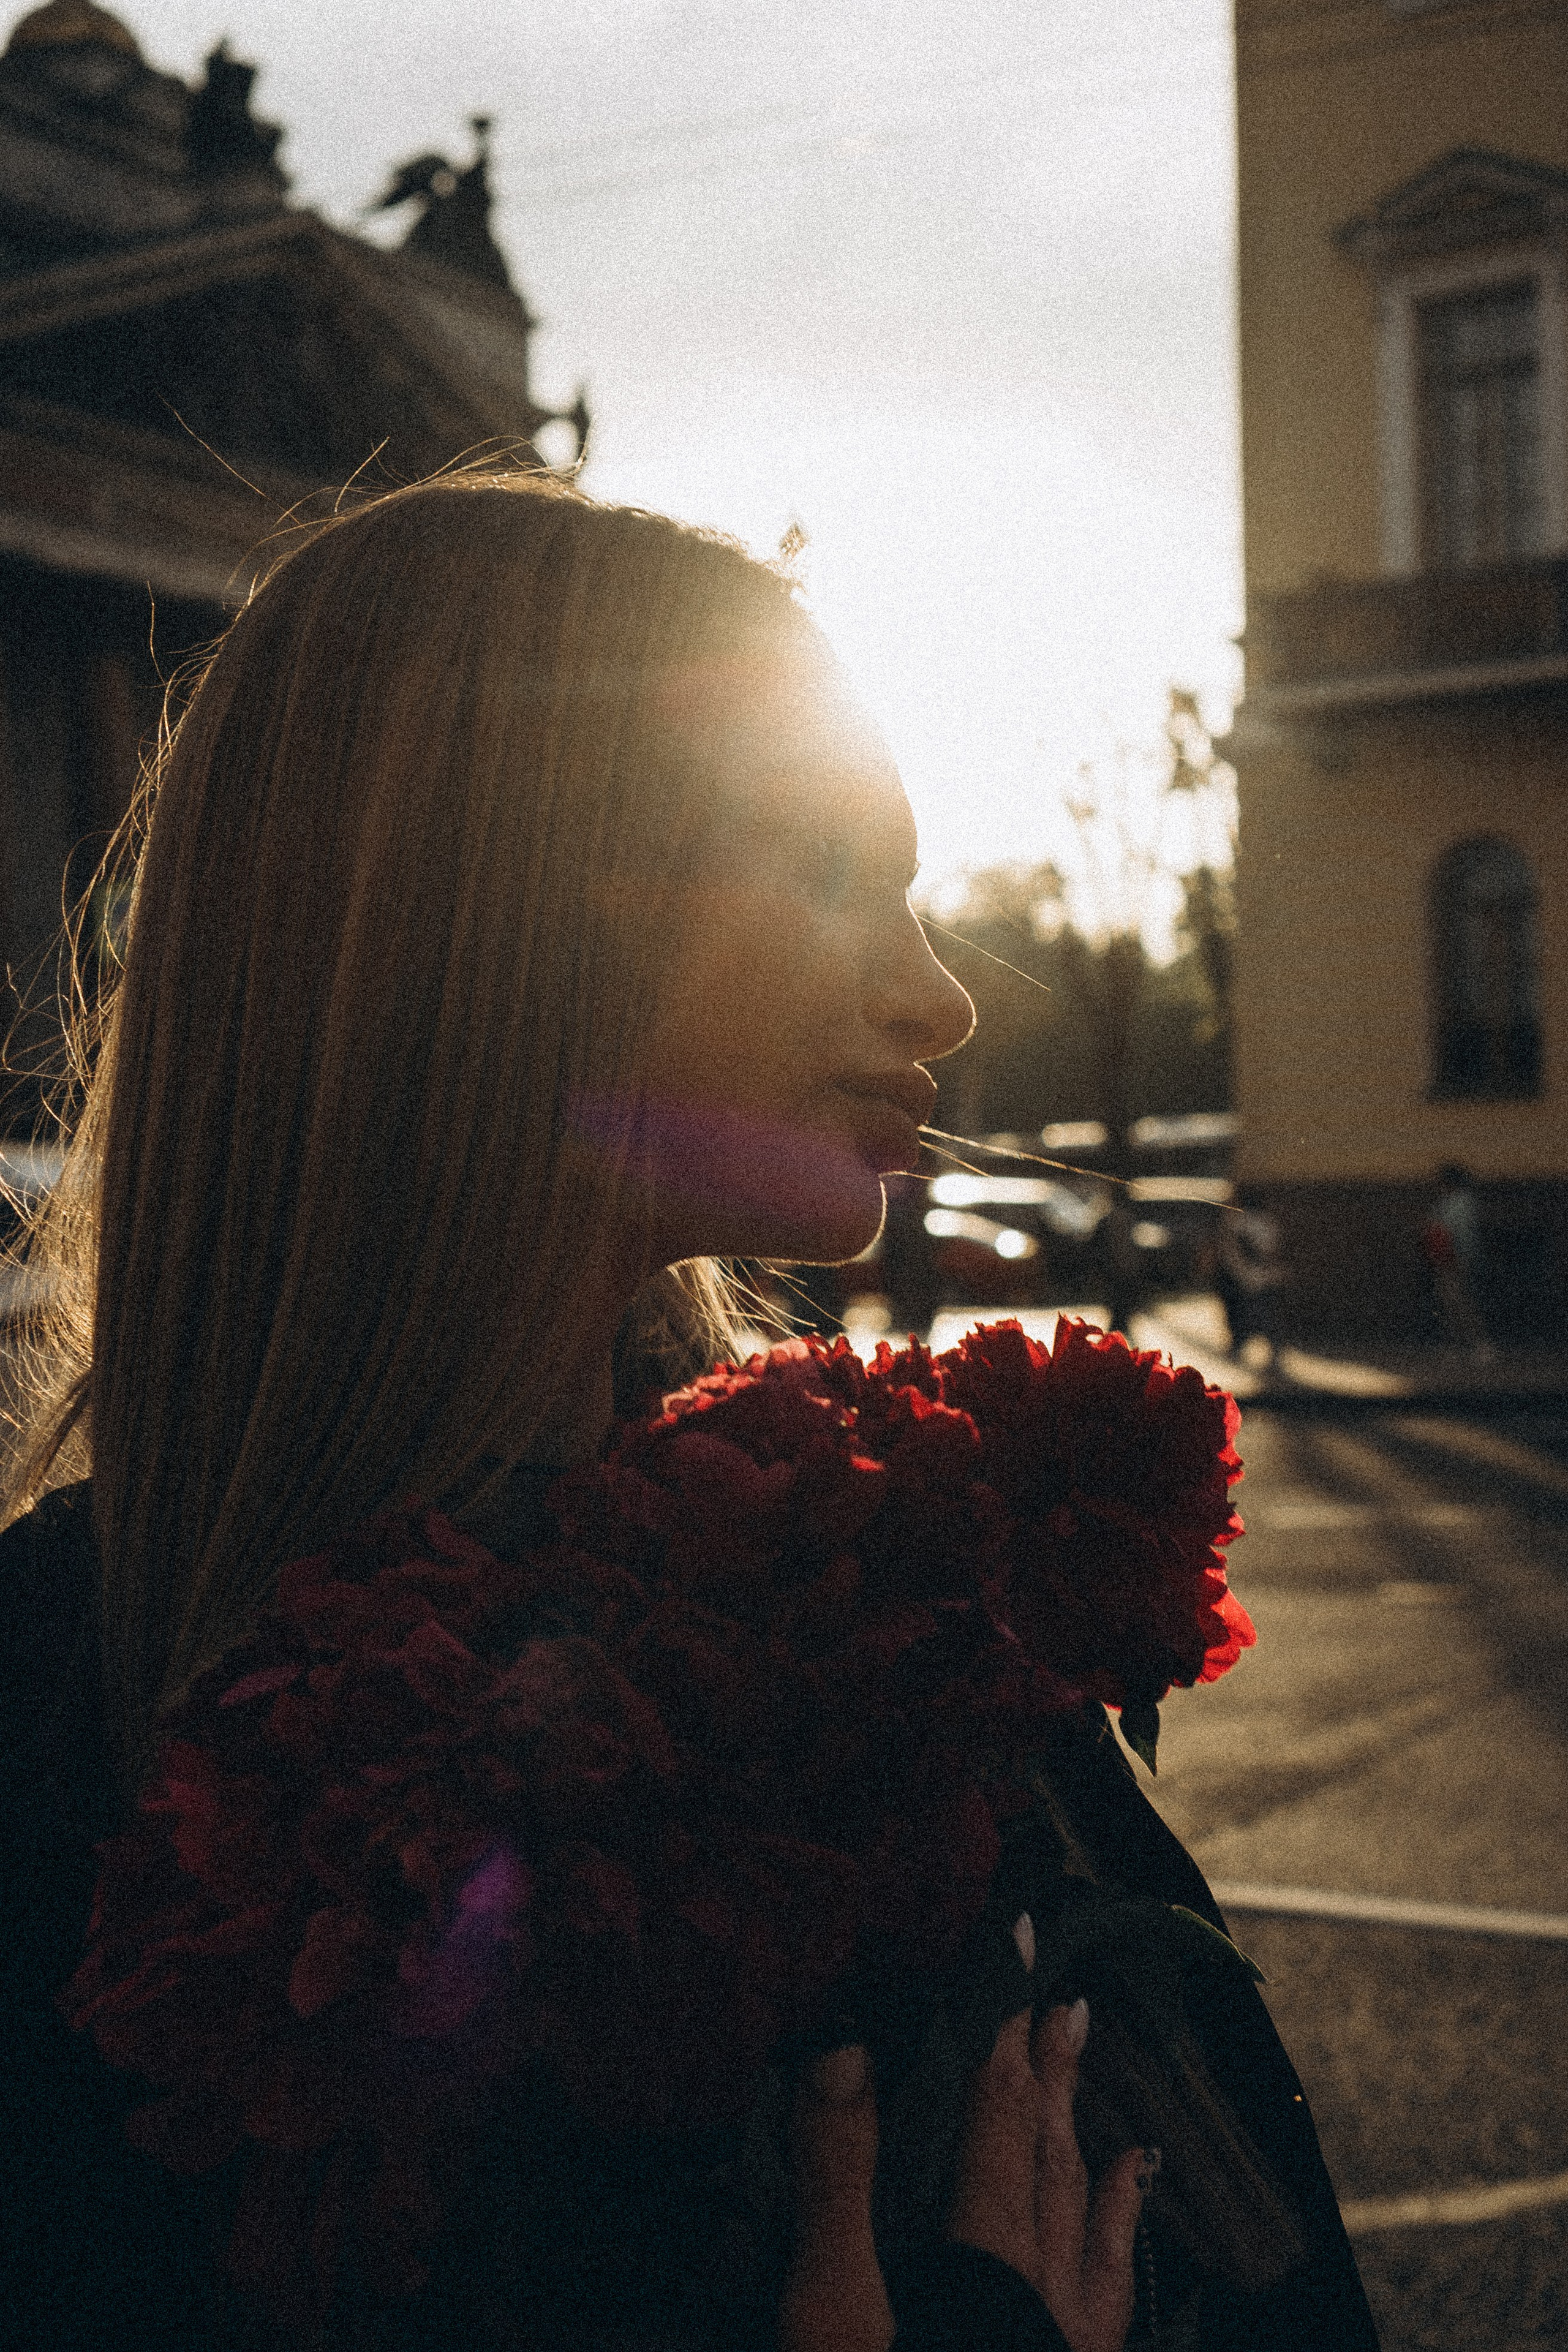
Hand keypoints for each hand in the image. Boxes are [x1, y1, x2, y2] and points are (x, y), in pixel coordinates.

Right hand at [782, 1915, 1156, 2351]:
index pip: (994, 2112)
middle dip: (1046, 2075)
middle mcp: (1035, 2291)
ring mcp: (1057, 2339)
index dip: (1001, 2024)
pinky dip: (1114, 2230)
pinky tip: (1126, 2181)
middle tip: (1061, 2004)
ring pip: (1079, 2219)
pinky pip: (1107, 2297)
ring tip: (1090, 2074)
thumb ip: (836, 2179)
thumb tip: (845, 2047)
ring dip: (1078, 2141)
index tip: (1015, 1943)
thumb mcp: (830, 2307)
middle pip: (1042, 2157)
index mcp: (978, 2255)